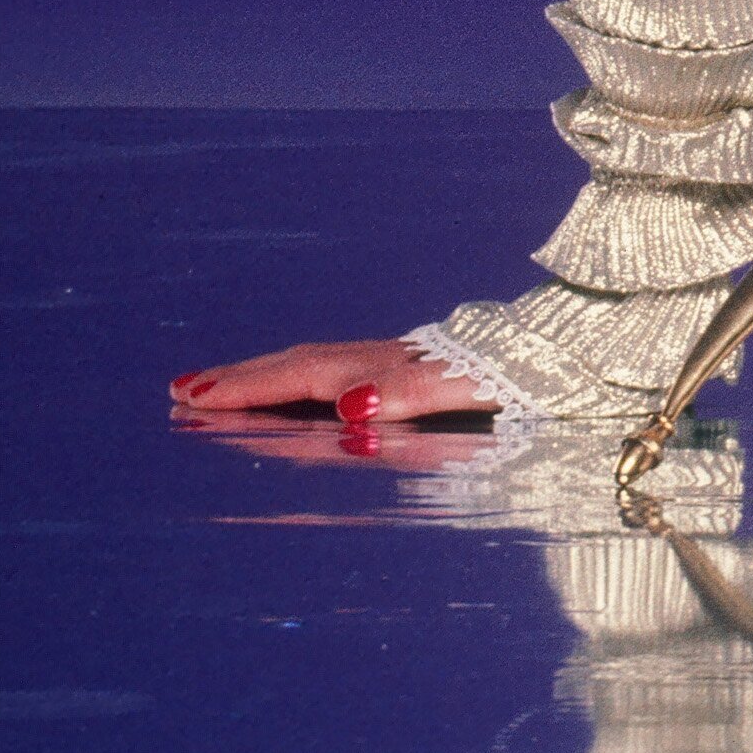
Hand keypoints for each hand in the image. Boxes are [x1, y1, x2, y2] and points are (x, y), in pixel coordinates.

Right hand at [171, 336, 492, 421]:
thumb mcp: (468, 386)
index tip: (191, 399)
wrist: (570, 348)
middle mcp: (387, 361)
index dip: (247, 390)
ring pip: (318, 363)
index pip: (302, 379)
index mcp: (388, 370)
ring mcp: (401, 361)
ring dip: (269, 375)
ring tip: (223, 386)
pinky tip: (310, 390)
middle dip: (241, 379)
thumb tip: (349, 404)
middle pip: (299, 366)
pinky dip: (309, 378)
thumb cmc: (521, 376)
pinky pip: (344, 369)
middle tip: (182, 392)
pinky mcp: (419, 366)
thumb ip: (412, 393)